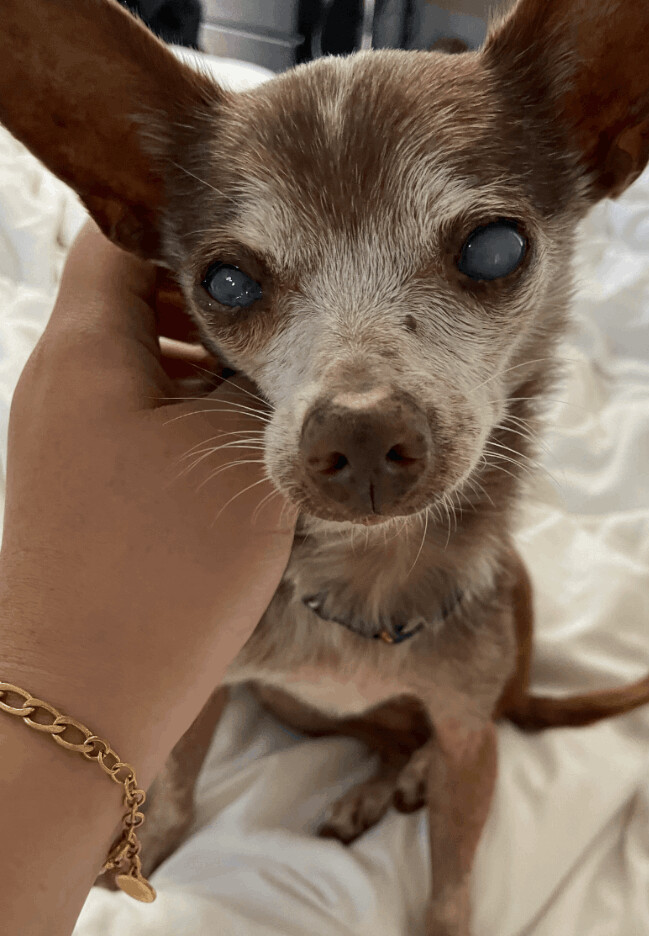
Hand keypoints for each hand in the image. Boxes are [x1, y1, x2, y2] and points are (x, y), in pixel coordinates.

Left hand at [0, 223, 294, 771]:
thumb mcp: (240, 456)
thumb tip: (283, 336)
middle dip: (206, 295)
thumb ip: (261, 375)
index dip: (190, 221)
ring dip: (199, 355)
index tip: (266, 236)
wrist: (87, 696)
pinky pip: (131, 412)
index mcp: (86, 350)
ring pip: (135, 357)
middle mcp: (59, 380)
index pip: (119, 232)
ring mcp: (62, 434)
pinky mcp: (76, 482)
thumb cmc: (166, 572)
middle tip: (285, 314)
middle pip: (126, 293)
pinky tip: (239, 440)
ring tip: (270, 380)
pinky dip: (181, 406)